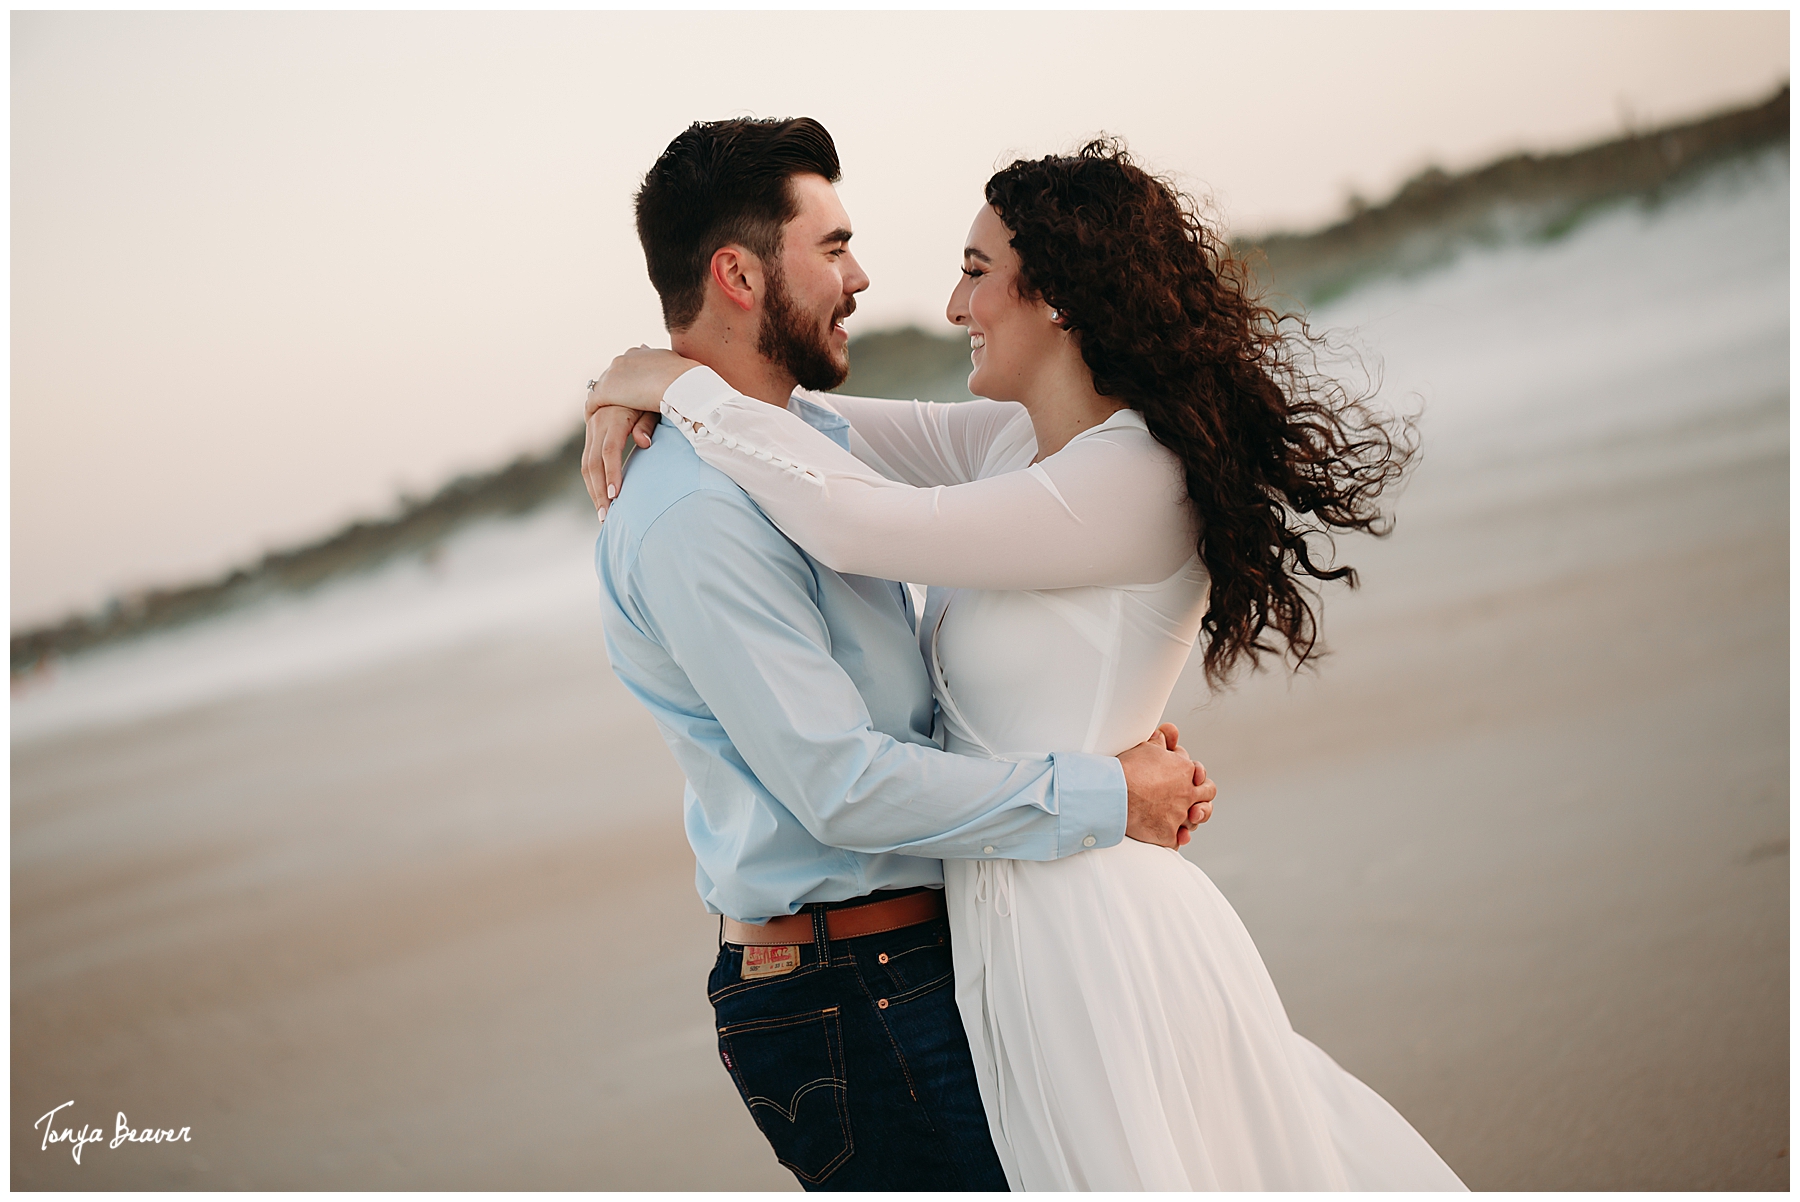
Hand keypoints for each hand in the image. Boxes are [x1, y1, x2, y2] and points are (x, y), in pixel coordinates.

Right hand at [582, 405, 659, 519]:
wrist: (630, 380)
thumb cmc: (649, 397)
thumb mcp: (652, 406)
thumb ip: (648, 424)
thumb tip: (644, 444)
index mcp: (613, 416)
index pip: (609, 450)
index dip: (612, 473)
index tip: (616, 497)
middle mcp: (597, 423)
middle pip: (592, 462)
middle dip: (599, 492)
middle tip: (606, 517)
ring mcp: (591, 429)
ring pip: (586, 465)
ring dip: (593, 491)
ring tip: (603, 515)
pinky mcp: (591, 436)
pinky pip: (588, 463)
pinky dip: (593, 483)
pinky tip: (601, 500)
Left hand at [585, 346, 700, 417]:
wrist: (680, 383)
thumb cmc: (687, 380)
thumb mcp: (679, 371)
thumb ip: (671, 373)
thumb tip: (678, 373)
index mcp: (639, 353)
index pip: (626, 366)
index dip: (626, 380)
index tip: (627, 390)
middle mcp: (623, 359)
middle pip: (611, 376)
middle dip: (611, 389)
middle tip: (610, 405)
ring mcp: (612, 374)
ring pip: (600, 388)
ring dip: (601, 401)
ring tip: (599, 416)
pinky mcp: (606, 391)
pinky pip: (593, 403)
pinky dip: (592, 413)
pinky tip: (594, 424)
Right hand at [1117, 722, 1216, 849]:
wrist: (1114, 794)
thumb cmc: (1128, 769)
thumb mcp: (1146, 747)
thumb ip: (1161, 741)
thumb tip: (1168, 732)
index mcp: (1185, 770)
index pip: (1198, 772)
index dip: (1193, 774)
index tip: (1185, 775)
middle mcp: (1187, 793)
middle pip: (1207, 795)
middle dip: (1202, 795)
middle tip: (1193, 797)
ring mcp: (1179, 815)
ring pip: (1196, 820)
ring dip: (1193, 818)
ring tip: (1187, 818)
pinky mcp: (1168, 834)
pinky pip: (1178, 840)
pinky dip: (1178, 839)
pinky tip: (1178, 837)